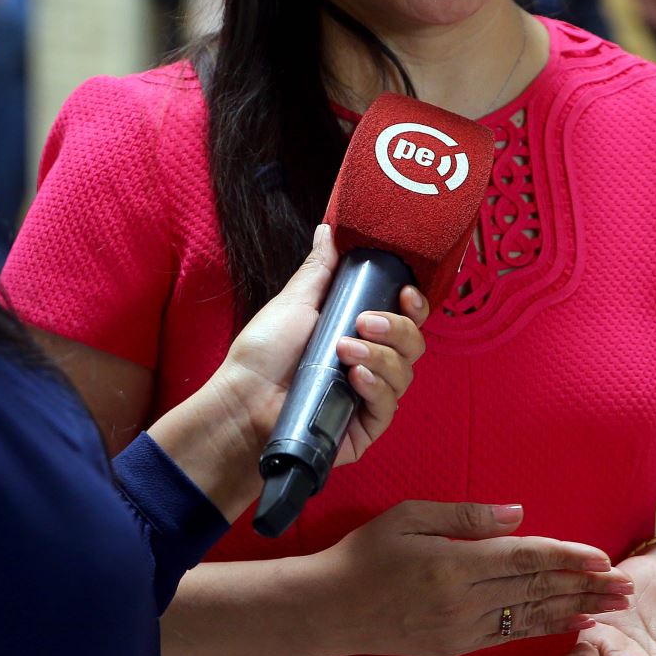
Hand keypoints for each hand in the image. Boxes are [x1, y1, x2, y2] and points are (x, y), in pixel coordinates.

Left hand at [210, 226, 426, 467]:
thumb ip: (320, 269)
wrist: (241, 399)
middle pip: (413, 343)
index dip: (414, 304)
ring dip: (381, 356)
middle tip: (363, 322)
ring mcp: (369, 396)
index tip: (405, 291)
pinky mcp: (364, 427)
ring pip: (404, 373)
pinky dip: (377, 387)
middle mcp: (370, 363)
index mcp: (359, 332)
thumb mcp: (295, 303)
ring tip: (345, 350)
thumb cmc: (263, 352)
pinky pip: (388, 407)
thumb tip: (328, 229)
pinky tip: (356, 378)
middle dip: (396, 328)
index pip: (405, 317)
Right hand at [298, 501, 633, 655]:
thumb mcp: (408, 517)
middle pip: (536, 589)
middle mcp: (463, 600)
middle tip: (626, 584)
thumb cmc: (363, 554)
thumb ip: (464, 515)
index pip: (522, 558)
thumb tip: (517, 514)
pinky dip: (544, 627)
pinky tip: (570, 621)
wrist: (330, 609)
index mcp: (452, 563)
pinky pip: (510, 634)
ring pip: (530, 616)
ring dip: (575, 608)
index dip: (565, 555)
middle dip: (585, 585)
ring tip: (612, 606)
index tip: (600, 555)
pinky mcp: (457, 646)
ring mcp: (461, 628)